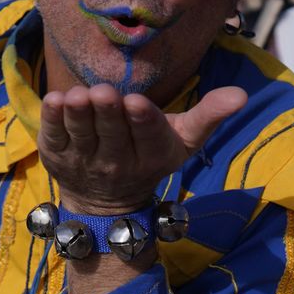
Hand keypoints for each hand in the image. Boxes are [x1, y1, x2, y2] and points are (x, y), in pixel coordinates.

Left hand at [38, 83, 246, 212]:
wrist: (107, 201)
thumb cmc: (149, 153)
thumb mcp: (184, 139)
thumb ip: (209, 115)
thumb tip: (241, 95)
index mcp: (152, 154)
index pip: (148, 137)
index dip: (142, 120)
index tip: (137, 101)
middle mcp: (117, 162)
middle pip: (112, 134)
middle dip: (108, 113)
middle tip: (104, 92)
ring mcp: (84, 161)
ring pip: (81, 135)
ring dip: (78, 115)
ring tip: (77, 95)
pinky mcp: (56, 157)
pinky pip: (53, 137)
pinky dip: (51, 120)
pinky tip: (54, 101)